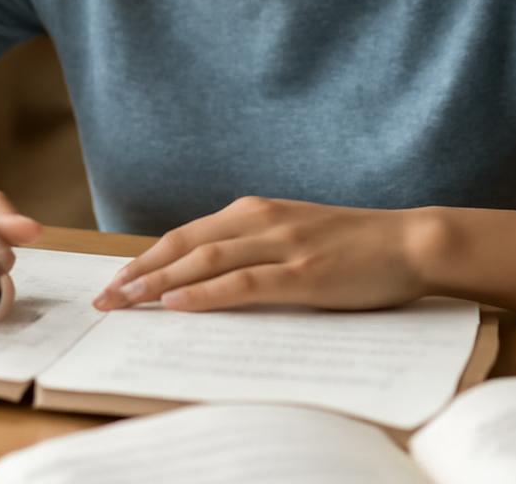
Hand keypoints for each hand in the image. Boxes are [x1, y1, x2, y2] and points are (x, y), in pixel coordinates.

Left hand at [91, 196, 433, 312]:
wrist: (411, 241)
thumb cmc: (354, 245)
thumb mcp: (295, 234)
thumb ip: (254, 245)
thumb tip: (207, 275)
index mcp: (256, 210)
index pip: (186, 234)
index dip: (147, 257)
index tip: (116, 280)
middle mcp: (262, 220)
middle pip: (184, 246)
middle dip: (139, 272)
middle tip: (105, 298)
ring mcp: (282, 245)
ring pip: (205, 262)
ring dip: (159, 283)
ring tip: (126, 302)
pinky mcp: (303, 273)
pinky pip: (243, 283)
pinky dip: (206, 294)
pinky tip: (178, 305)